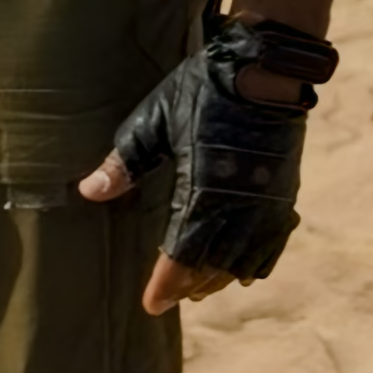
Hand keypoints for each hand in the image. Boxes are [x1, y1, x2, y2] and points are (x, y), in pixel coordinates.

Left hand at [76, 18, 328, 314]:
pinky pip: (272, 244)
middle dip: (190, 286)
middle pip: (213, 267)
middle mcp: (238, 208)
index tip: (151, 305)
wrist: (265, 67)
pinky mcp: (284, 194)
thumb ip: (124, 162)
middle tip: (171, 296)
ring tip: (200, 286)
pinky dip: (255, 263)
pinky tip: (243, 270)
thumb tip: (88, 191)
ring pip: (243, 261)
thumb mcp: (155, 119)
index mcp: (202, 193)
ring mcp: (266, 204)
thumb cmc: (204, 90)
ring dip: (220, 278)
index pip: (181, 258)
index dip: (165, 286)